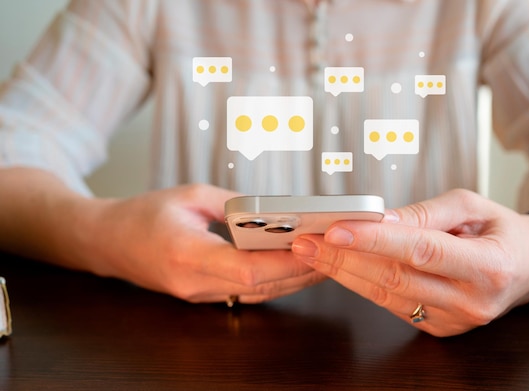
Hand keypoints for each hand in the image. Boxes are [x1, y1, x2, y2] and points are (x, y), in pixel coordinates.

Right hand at [81, 184, 325, 302]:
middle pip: (261, 286)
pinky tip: (296, 266)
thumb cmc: (143, 214)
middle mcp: (195, 283)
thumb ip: (234, 205)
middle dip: (302, 270)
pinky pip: (248, 293)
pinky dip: (276, 281)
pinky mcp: (204, 295)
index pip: (247, 270)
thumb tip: (275, 211)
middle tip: (335, 250)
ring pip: (259, 294)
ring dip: (294, 279)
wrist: (108, 242)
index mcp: (186, 254)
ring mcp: (199, 294)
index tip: (315, 244)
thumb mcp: (189, 196)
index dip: (285, 261)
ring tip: (326, 259)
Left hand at [292, 189, 528, 335]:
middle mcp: (473, 301)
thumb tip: (379, 218)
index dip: (376, 240)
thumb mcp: (471, 205)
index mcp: (489, 266)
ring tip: (312, 252)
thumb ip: (425, 212)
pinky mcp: (441, 328)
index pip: (421, 251)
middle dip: (344, 258)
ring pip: (387, 295)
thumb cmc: (502, 230)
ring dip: (344, 273)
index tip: (337, 228)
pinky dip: (362, 284)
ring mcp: (456, 320)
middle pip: (395, 278)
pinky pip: (393, 304)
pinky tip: (340, 267)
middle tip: (308, 240)